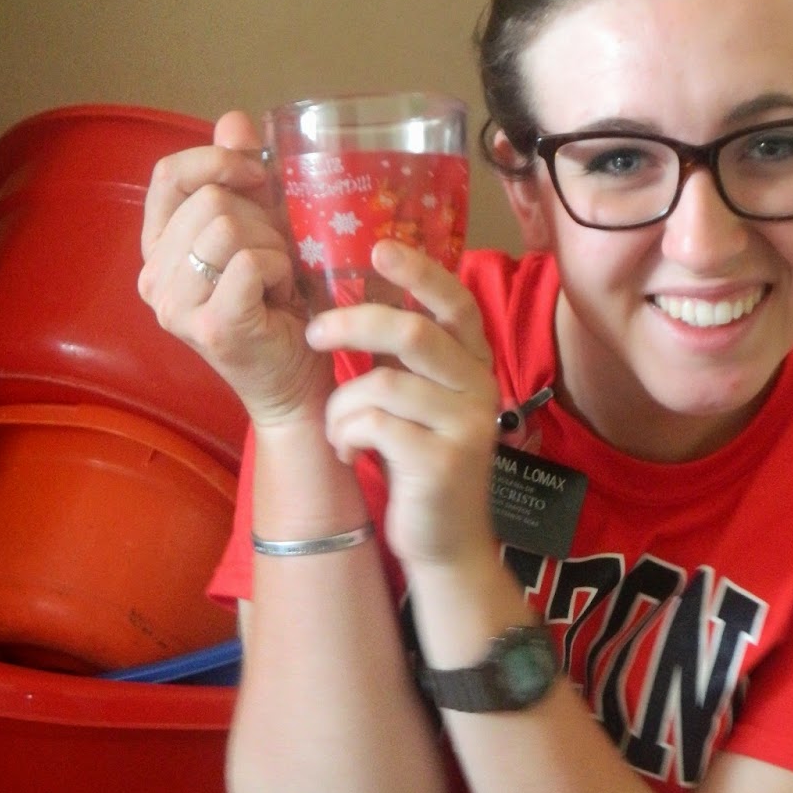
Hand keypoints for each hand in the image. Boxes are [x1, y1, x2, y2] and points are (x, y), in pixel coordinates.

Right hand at [138, 110, 333, 427]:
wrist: (296, 385)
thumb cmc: (280, 311)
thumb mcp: (260, 234)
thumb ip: (242, 180)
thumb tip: (233, 121)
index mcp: (158, 251)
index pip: (168, 175)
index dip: (216, 161)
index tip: (259, 176)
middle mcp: (154, 279)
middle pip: (209, 201)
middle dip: (261, 221)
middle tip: (278, 261)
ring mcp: (176, 306)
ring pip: (229, 227)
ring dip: (274, 249)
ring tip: (280, 283)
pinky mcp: (212, 326)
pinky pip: (250, 262)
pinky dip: (280, 271)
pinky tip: (285, 298)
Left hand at [310, 241, 499, 568]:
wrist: (445, 543)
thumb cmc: (420, 463)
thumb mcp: (417, 401)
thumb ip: (403, 357)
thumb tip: (356, 294)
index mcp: (474, 365)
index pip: (456, 304)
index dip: (419, 273)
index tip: (378, 249)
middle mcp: (479, 388)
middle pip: (412, 332)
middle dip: (351, 325)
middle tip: (313, 334)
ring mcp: (466, 426)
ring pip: (381, 383)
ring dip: (340, 405)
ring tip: (338, 430)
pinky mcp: (442, 463)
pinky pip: (374, 425)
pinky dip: (345, 436)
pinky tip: (349, 454)